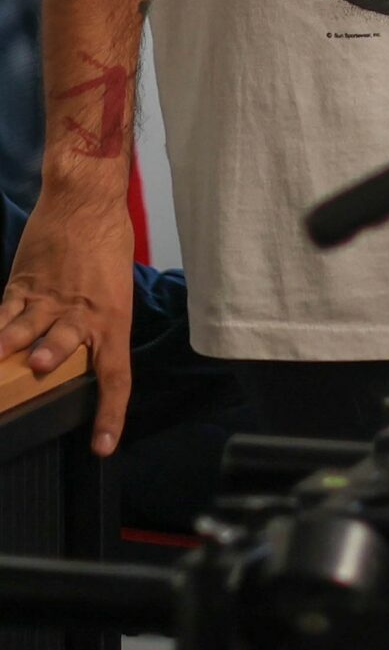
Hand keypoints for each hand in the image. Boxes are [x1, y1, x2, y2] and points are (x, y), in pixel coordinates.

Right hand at [0, 188, 135, 452]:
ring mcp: (47, 300)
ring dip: (9, 347)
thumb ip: (97, 324)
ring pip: (24, 331)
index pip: (116, 375)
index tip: (103, 447)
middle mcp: (80, 314)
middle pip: (64, 346)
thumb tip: (79, 356)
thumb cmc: (108, 245)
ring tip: (0, 357)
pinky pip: (1, 314)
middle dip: (52, 359)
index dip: (110, 413)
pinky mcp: (21, 286)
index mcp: (113, 319)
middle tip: (42, 367)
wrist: (87, 203)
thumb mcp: (115, 290)